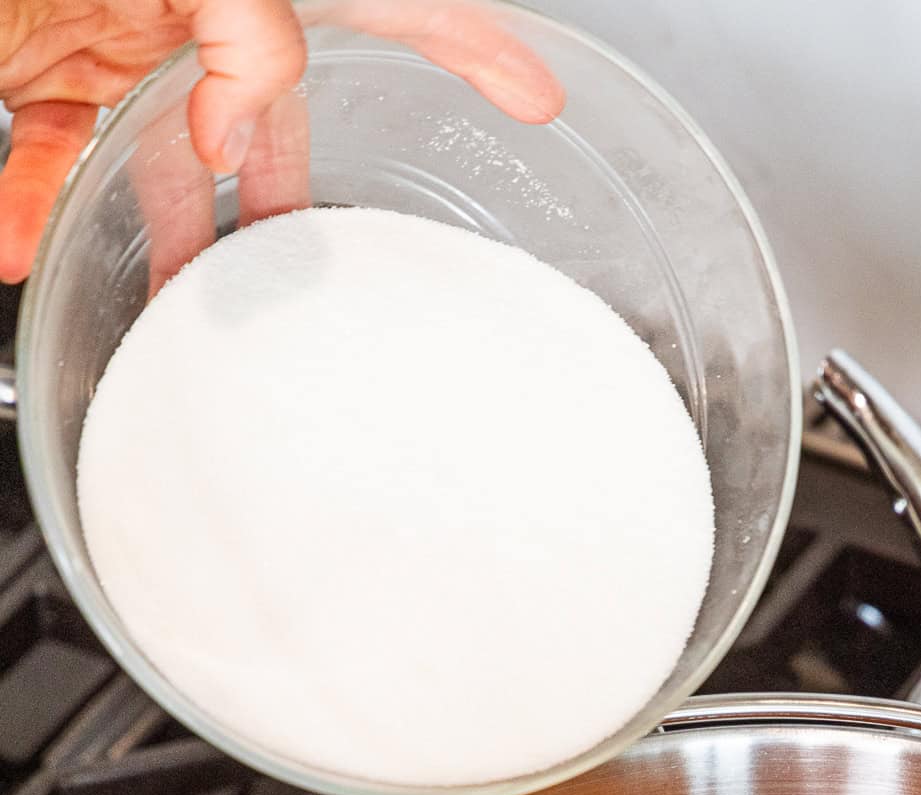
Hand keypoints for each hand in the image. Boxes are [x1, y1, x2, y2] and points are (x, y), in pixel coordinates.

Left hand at [0, 0, 563, 283]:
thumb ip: (228, 25)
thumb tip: (237, 124)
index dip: (461, 38)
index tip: (532, 90)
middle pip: (270, 98)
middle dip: (293, 190)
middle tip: (331, 260)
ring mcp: (102, 28)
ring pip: (162, 152)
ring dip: (169, 235)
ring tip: (184, 305)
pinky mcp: (34, 65)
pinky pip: (52, 154)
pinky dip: (39, 210)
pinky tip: (26, 247)